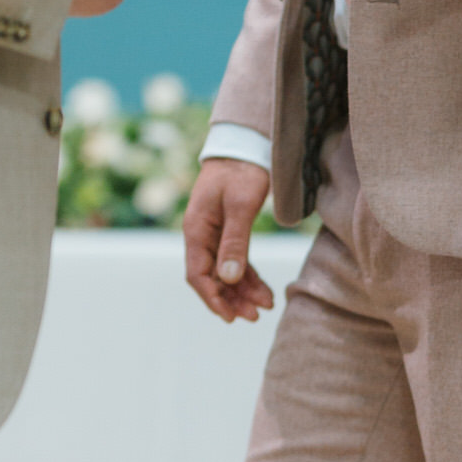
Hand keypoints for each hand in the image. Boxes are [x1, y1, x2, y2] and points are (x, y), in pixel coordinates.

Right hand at [184, 159, 275, 322]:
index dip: (213, 297)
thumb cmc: (242, 171)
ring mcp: (214, 235)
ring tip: (264, 307)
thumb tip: (228, 278)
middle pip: (211, 278)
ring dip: (242, 291)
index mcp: (196, 230)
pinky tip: (264, 291)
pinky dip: (249, 277)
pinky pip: (235, 262)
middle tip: (254, 316)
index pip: (197, 274)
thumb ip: (234, 242)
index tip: (231, 316)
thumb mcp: (240, 206)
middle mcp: (201, 236)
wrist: (245, 145)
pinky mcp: (229, 232)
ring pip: (225, 273)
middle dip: (231, 299)